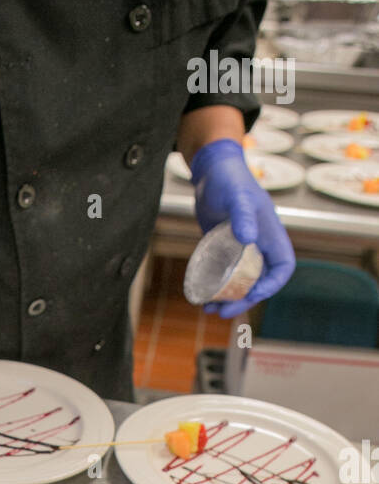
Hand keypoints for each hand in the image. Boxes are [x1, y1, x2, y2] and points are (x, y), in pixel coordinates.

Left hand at [190, 138, 295, 317]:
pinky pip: (225, 274)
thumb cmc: (229, 179)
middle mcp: (259, 244)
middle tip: (222, 312)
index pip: (282, 268)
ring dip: (228, 298)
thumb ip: (244, 215)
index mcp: (270, 235)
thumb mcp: (237, 196)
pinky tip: (202, 296)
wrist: (211, 171)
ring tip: (209, 310)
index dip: (271, 285)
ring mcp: (242, 248)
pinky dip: (216, 287)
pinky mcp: (224, 249)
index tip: (252, 293)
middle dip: (243, 299)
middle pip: (259, 281)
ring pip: (240, 281)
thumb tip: (248, 240)